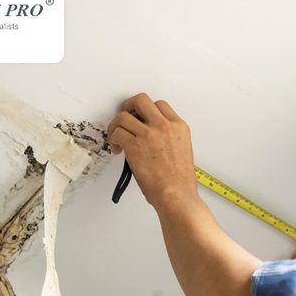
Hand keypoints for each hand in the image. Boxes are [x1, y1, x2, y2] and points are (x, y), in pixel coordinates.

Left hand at [106, 93, 197, 208]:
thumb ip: (168, 138)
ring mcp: (149, 134)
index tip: (140, 119)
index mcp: (179, 127)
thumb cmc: (180, 182)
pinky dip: (113, 139)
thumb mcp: (183, 150)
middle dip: (128, 106)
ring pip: (123, 116)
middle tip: (124, 117)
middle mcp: (164, 126)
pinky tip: (117, 149)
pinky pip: (117, 132)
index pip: (159, 105)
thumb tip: (151, 139)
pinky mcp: (135, 145)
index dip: (146, 110)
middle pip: (141, 100)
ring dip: (116, 125)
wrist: (176, 195)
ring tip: (116, 138)